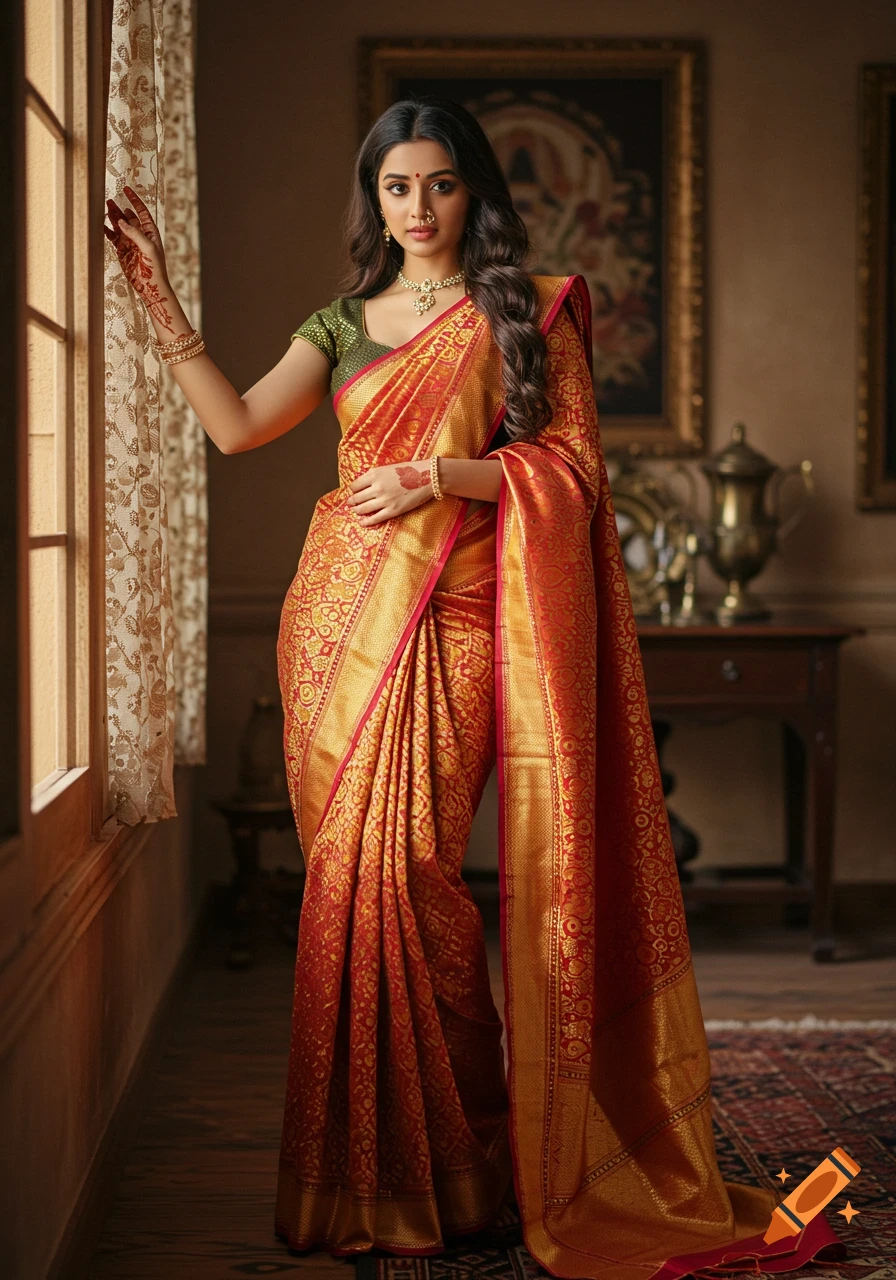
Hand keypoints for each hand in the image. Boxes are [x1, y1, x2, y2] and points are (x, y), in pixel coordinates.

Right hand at [103, 184, 175, 331]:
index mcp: (150, 232)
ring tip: (104, 209)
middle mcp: (139, 235)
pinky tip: (101, 224)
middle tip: (109, 201)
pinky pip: (113, 238)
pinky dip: (107, 231)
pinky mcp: (122, 251)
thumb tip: (121, 221)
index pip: (141, 211)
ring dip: (112, 217)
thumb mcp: (148, 248)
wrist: (151, 287)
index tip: (126, 189)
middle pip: (127, 217)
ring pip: (119, 226)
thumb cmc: (155, 268)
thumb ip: (134, 233)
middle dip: (119, 208)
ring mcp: (130, 242)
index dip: (134, 200)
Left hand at [345, 461, 434, 525]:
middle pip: (356, 498)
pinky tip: (362, 523)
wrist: (428, 477)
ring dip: (357, 510)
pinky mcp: (392, 510)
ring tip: (355, 511)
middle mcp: (376, 487)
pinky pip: (375, 518)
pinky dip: (366, 522)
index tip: (353, 492)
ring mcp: (384, 500)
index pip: (355, 485)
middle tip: (350, 504)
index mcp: (374, 474)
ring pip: (363, 508)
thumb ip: (376, 476)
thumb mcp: (388, 468)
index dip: (353, 490)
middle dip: (352, 502)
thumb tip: (365, 485)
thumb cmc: (410, 470)